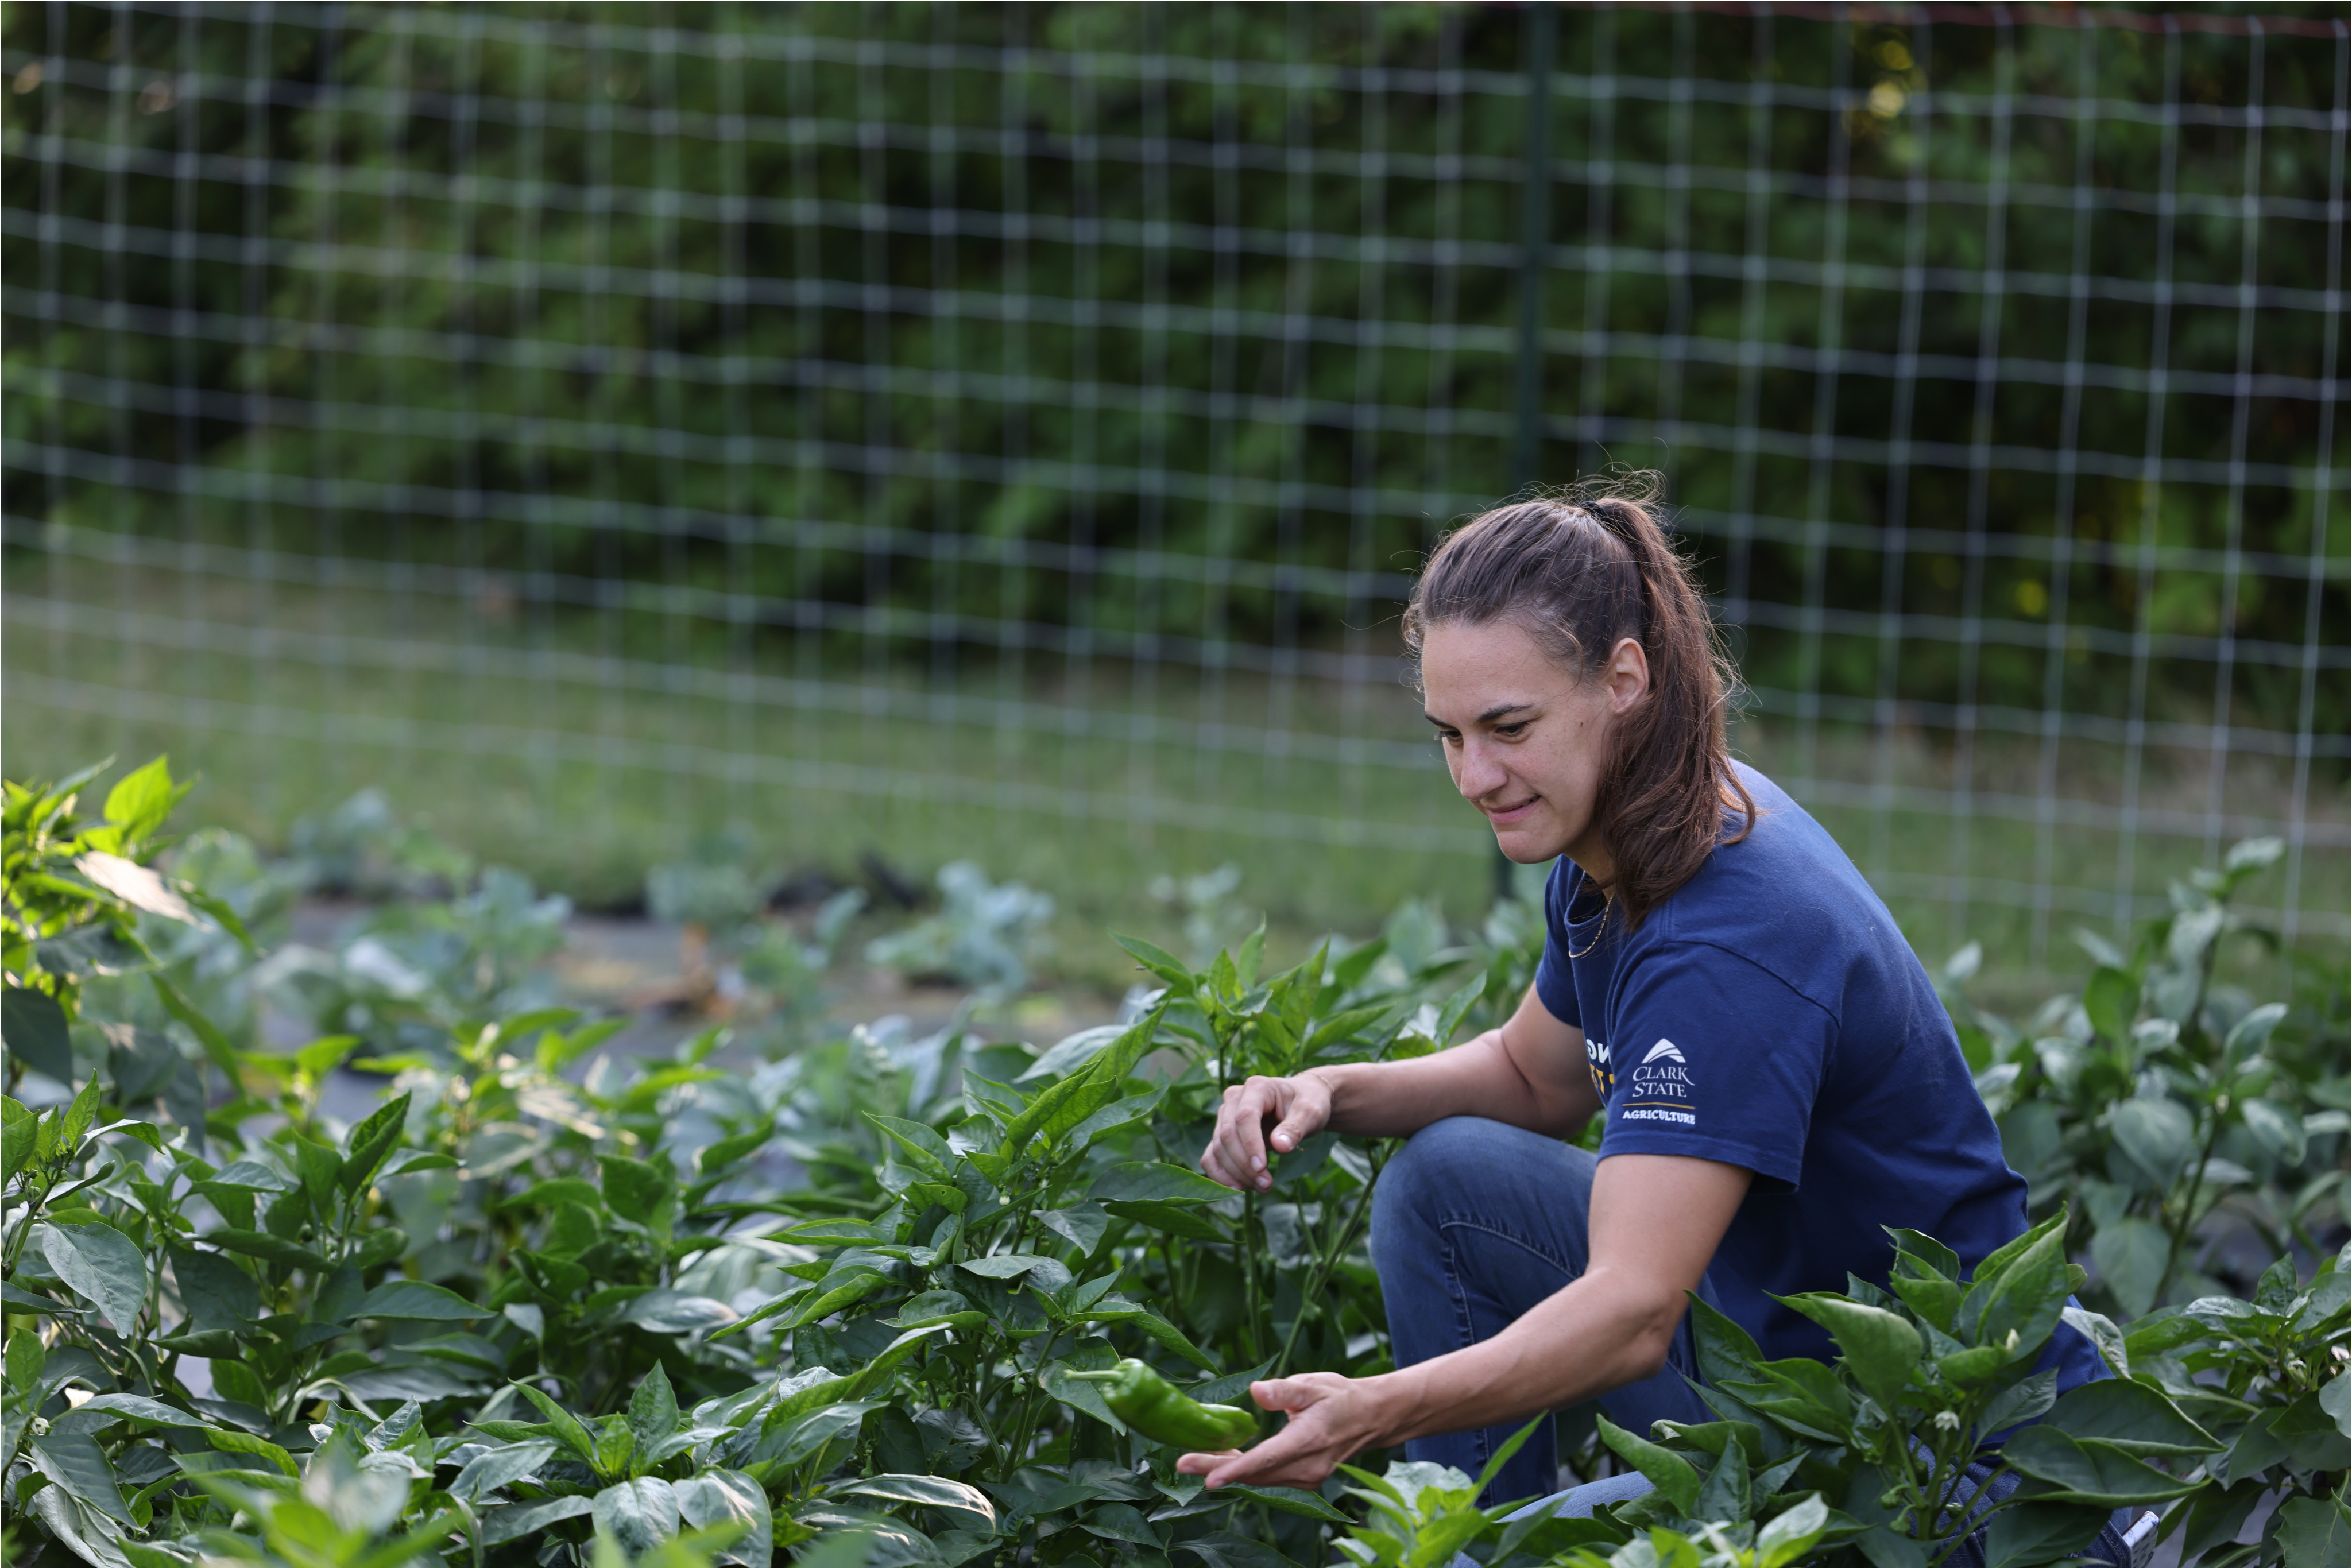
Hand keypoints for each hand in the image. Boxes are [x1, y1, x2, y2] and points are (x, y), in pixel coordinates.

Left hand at [1176, 1374, 1384, 1490]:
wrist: (1370, 1418)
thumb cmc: (1339, 1396)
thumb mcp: (1314, 1383)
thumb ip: (1284, 1390)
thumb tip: (1256, 1391)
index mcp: (1309, 1440)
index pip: (1266, 1459)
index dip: (1235, 1470)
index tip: (1207, 1478)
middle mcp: (1308, 1466)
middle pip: (1255, 1473)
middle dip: (1217, 1469)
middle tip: (1183, 1463)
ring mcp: (1307, 1477)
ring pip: (1260, 1479)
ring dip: (1229, 1470)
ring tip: (1196, 1459)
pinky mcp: (1304, 1480)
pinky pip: (1269, 1478)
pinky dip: (1246, 1470)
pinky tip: (1225, 1459)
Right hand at [1200, 1073, 1331, 1191]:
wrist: (1300, 1102)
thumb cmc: (1307, 1103)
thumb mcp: (1310, 1112)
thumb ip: (1296, 1127)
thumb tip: (1280, 1146)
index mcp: (1256, 1087)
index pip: (1245, 1117)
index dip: (1250, 1144)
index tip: (1262, 1168)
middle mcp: (1234, 1099)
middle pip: (1228, 1135)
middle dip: (1245, 1164)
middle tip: (1267, 1185)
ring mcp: (1225, 1116)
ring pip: (1219, 1148)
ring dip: (1236, 1173)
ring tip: (1263, 1187)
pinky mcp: (1222, 1133)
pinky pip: (1211, 1156)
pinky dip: (1220, 1175)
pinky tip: (1238, 1188)